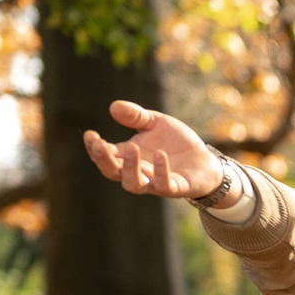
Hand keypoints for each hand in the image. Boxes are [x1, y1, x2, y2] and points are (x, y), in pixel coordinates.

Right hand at [83, 100, 225, 197]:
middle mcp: (139, 172)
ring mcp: (155, 182)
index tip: (90, 134)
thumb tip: (113, 106)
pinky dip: (160, 171)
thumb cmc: (176, 143)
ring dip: (130, 168)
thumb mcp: (155, 123)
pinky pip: (163, 185)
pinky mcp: (175, 187)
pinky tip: (160, 154)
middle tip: (99, 144)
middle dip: (103, 159)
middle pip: (113, 172)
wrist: (204, 160)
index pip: (105, 156)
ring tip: (131, 148)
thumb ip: (136, 116)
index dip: (95, 147)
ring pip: (134, 184)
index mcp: (129, 157)